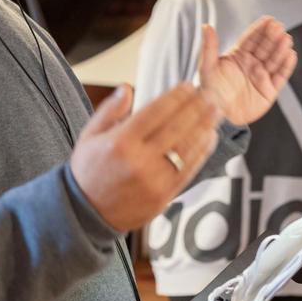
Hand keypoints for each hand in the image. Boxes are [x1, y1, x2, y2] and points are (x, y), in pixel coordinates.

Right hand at [71, 83, 219, 232]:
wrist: (86, 214)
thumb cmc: (87, 172)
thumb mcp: (89, 136)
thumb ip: (109, 110)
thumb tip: (127, 88)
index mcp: (120, 142)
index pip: (156, 112)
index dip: (176, 97)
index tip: (188, 86)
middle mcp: (139, 161)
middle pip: (177, 127)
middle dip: (196, 108)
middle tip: (210, 94)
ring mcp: (154, 180)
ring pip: (187, 148)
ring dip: (205, 127)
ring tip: (215, 112)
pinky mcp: (164, 195)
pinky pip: (189, 169)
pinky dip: (202, 151)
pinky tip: (208, 137)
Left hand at [198, 18, 296, 124]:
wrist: (217, 117)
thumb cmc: (209, 93)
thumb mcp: (207, 68)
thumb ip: (208, 47)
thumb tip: (206, 26)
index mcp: (237, 56)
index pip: (251, 39)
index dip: (260, 29)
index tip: (269, 20)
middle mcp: (251, 64)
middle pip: (265, 47)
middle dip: (272, 37)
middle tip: (279, 27)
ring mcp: (261, 77)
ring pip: (274, 60)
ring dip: (281, 49)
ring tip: (286, 39)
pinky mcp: (269, 91)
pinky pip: (280, 76)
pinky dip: (286, 66)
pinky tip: (291, 55)